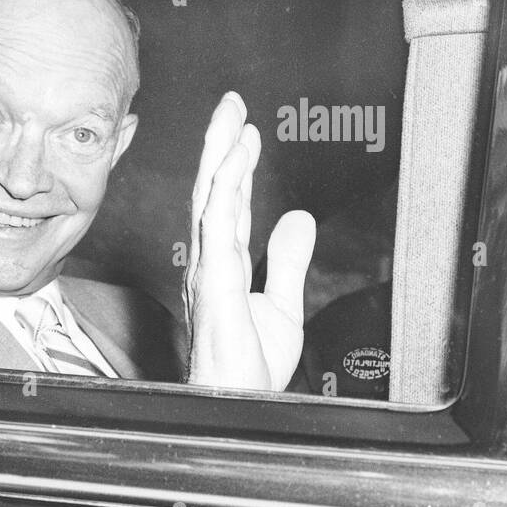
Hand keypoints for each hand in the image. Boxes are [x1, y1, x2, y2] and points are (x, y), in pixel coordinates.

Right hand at [183, 92, 315, 390]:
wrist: (238, 404)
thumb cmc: (248, 367)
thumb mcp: (282, 304)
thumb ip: (287, 260)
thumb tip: (298, 218)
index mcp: (223, 264)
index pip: (229, 202)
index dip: (237, 164)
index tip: (246, 129)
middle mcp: (210, 260)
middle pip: (214, 189)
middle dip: (222, 144)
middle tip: (232, 103)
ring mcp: (208, 268)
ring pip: (211, 197)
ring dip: (222, 154)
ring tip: (233, 117)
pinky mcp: (213, 282)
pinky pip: (216, 224)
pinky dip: (224, 187)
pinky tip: (234, 160)